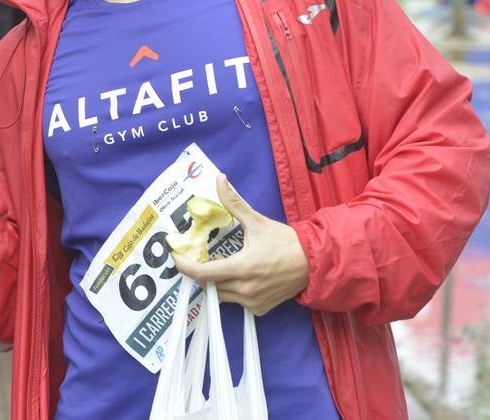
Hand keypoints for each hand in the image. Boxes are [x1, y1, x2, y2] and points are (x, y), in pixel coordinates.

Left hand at [172, 175, 310, 315]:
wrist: (314, 263)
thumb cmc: (285, 242)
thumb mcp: (257, 221)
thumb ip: (234, 203)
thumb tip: (219, 180)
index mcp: (242, 267)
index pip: (202, 274)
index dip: (184, 266)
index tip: (175, 256)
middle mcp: (245, 289)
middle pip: (209, 285)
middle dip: (201, 271)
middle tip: (199, 257)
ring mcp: (253, 302)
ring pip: (221, 295)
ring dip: (217, 281)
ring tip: (222, 264)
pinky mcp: (260, 309)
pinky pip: (236, 302)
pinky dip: (232, 290)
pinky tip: (239, 276)